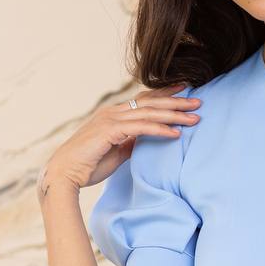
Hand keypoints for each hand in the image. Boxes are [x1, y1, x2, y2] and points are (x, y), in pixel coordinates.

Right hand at [36, 82, 202, 198]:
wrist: (65, 174)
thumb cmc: (88, 164)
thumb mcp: (117, 151)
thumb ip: (131, 142)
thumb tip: (146, 140)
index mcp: (114, 113)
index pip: (144, 100)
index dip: (166, 94)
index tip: (185, 91)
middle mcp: (113, 111)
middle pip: (151, 102)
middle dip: (177, 101)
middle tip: (199, 101)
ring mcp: (111, 119)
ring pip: (149, 112)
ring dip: (174, 115)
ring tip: (194, 118)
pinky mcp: (110, 131)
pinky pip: (141, 127)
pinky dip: (160, 129)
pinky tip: (176, 133)